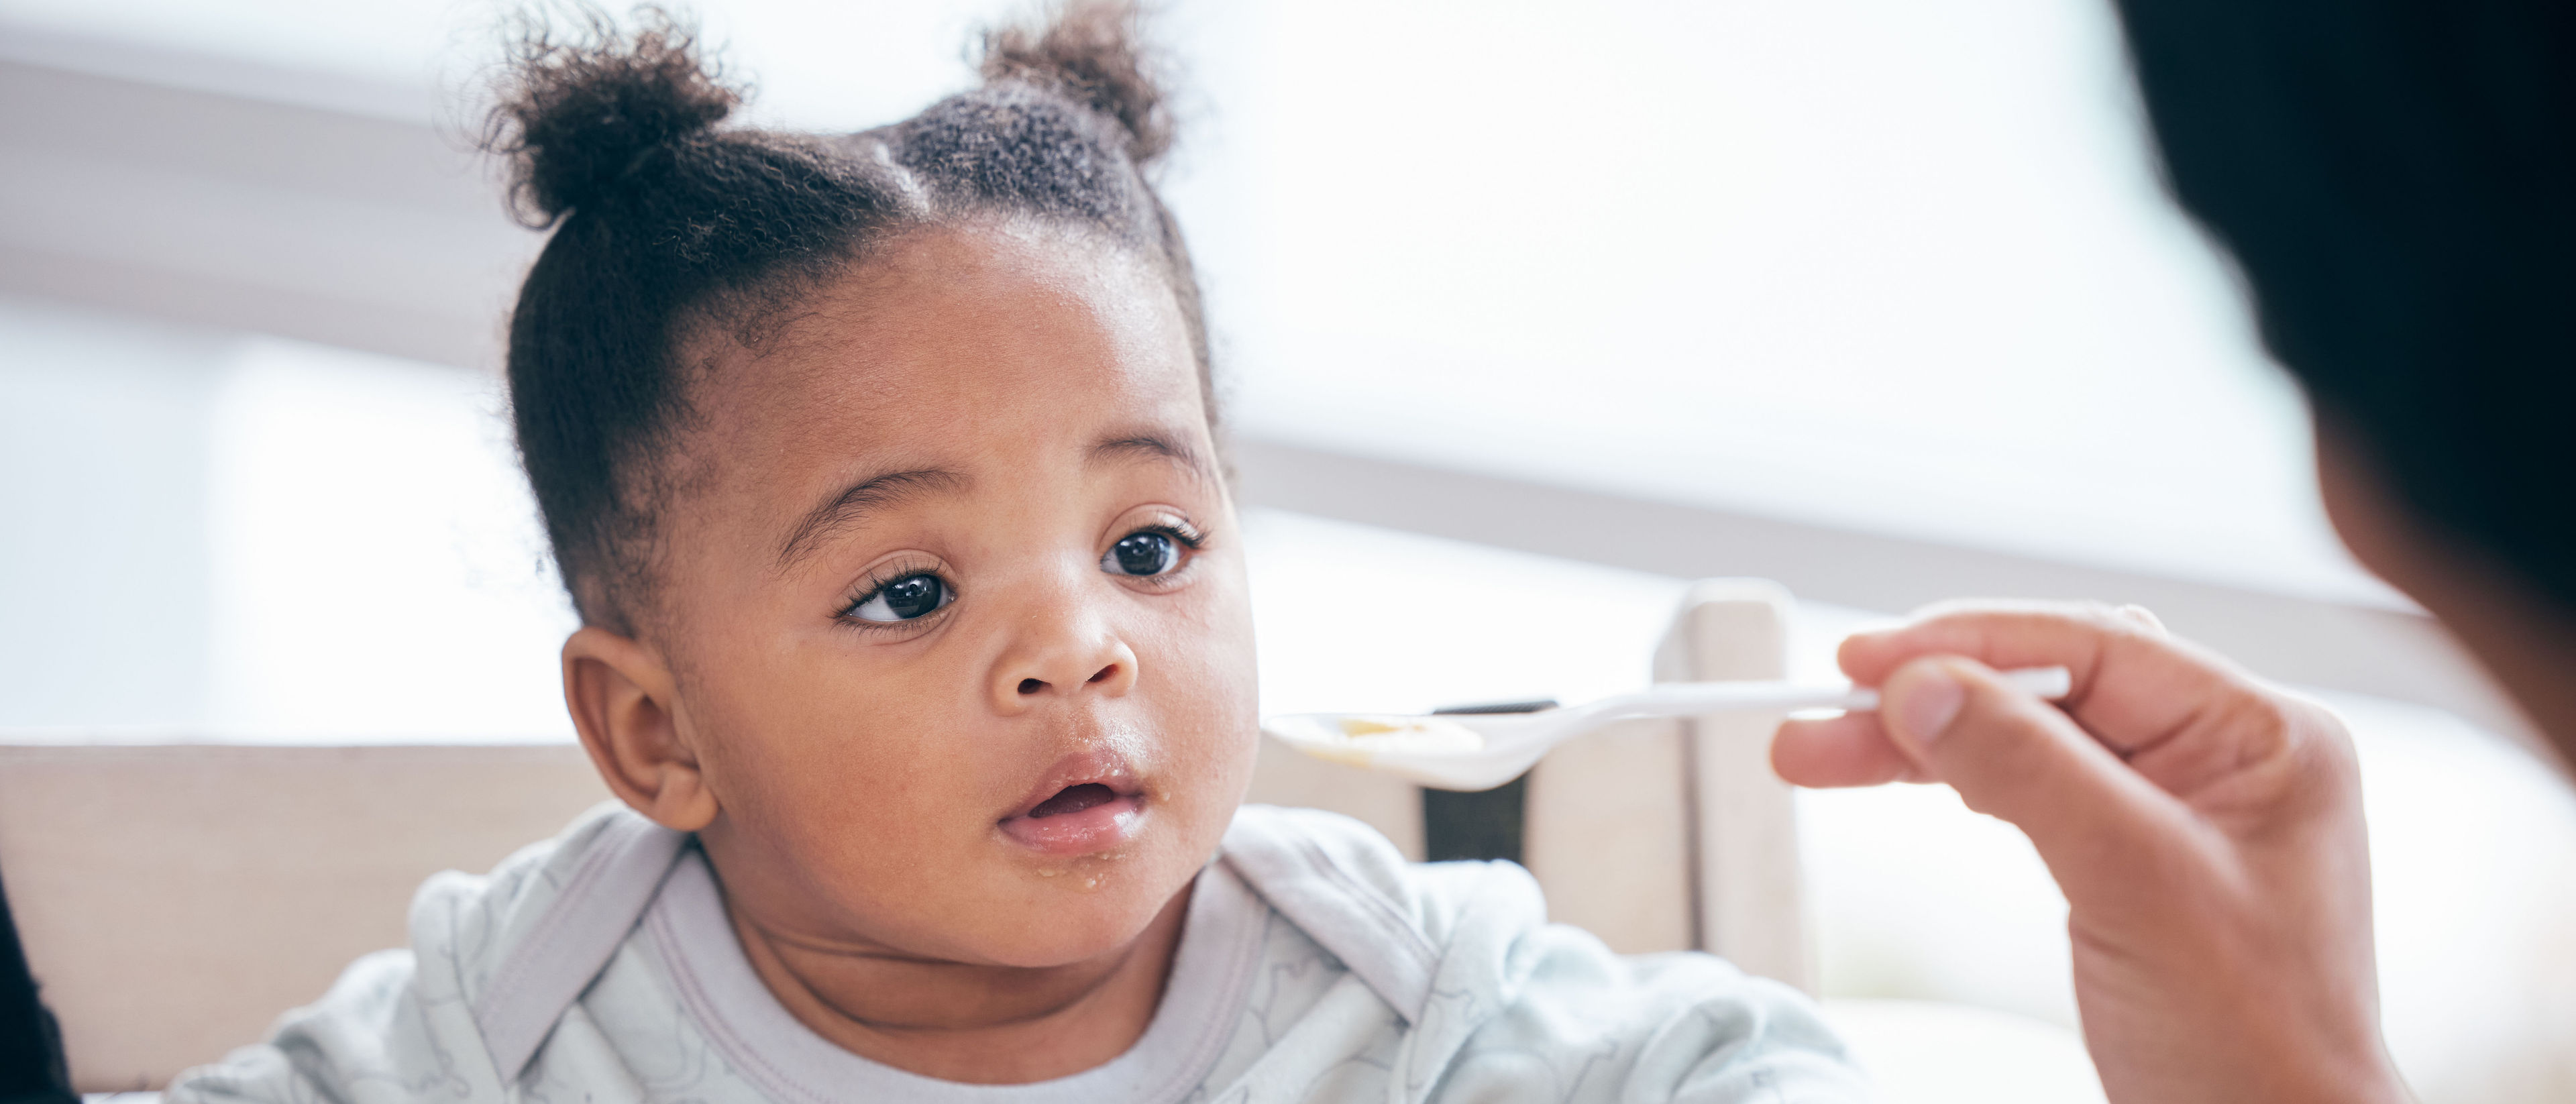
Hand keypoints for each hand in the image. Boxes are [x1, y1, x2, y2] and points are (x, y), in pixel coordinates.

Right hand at [1774, 601, 2409, 1103]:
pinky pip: (2032, 784)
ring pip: (2028, 733)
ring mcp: (2179, 803)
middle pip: (2050, 686)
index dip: (1969, 643)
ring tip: (1822, 753)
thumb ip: (2029, 771)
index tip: (1862, 658)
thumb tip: (1920, 684)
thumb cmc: (2250, 1038)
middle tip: (1821, 715)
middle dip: (1930, 693)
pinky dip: (1958, 778)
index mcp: (2262, 736)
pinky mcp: (2134, 852)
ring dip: (1925, 738)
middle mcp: (2224, 754)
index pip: (2095, 647)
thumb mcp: (2134, 885)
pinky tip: (1904, 775)